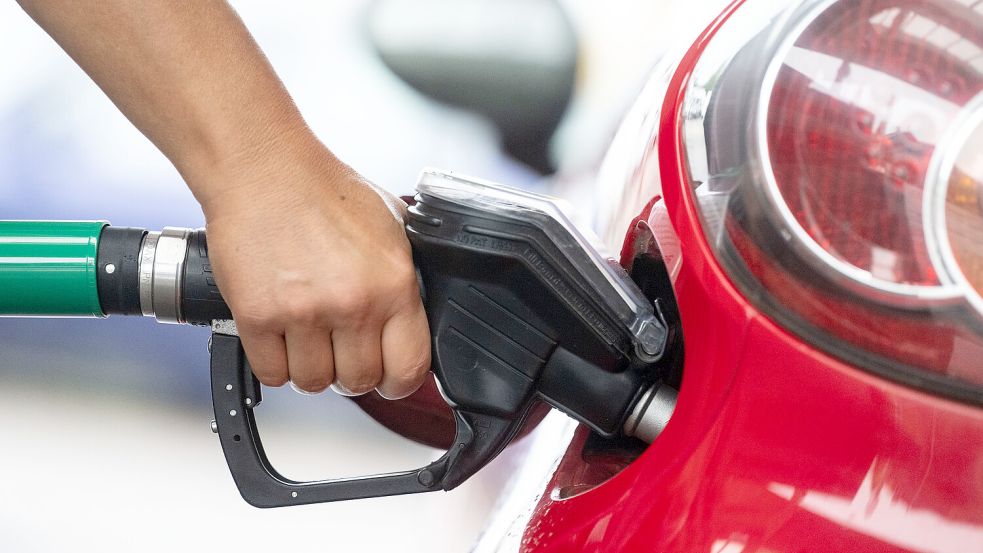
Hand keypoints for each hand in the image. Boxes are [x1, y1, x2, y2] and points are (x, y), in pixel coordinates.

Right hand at [198, 134, 430, 398]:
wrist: (265, 169)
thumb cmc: (326, 192)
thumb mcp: (394, 227)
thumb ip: (408, 278)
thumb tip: (418, 320)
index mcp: (395, 284)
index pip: (409, 370)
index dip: (397, 380)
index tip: (386, 374)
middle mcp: (353, 303)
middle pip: (359, 382)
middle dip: (349, 370)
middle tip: (338, 344)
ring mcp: (304, 312)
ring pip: (313, 382)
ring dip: (310, 366)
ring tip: (307, 334)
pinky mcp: (258, 316)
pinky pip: (272, 372)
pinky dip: (274, 361)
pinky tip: (280, 333)